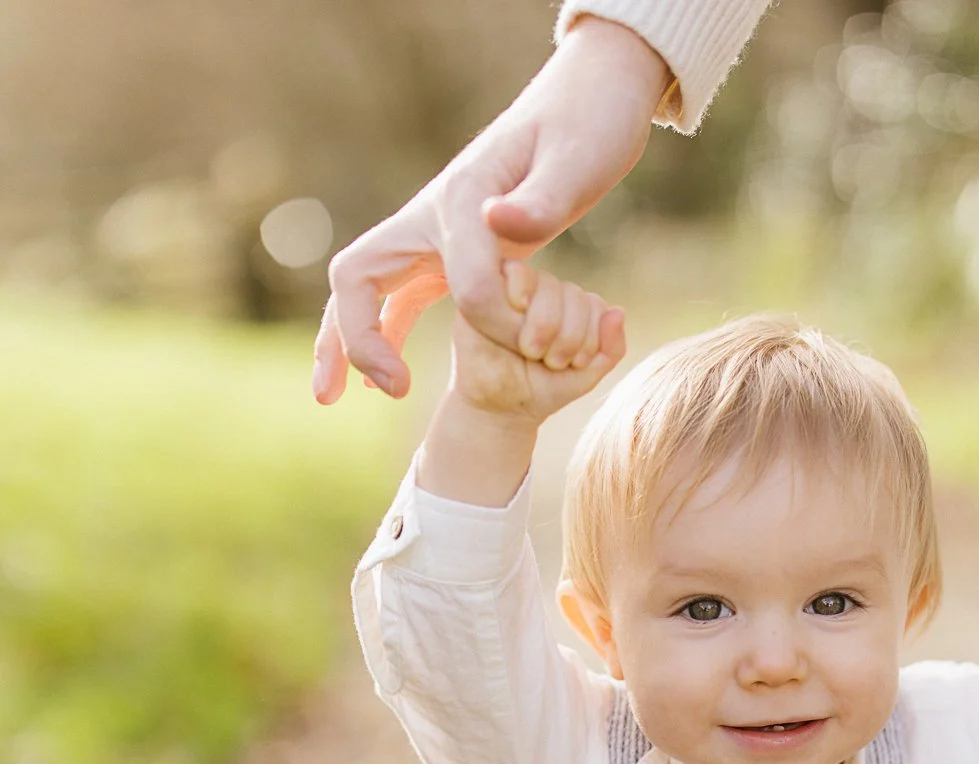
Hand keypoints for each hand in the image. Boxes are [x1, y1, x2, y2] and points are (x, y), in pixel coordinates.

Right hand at [312, 16, 667, 403]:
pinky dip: (387, 335)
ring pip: (369, 293)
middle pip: (359, 280)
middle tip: (339, 395)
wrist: (588, 95)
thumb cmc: (589, 123)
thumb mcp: (578, 156)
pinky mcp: (450, 250)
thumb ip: (542, 195)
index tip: (534, 346)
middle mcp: (434, 216)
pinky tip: (387, 376)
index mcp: (461, 198)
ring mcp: (436, 234)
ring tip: (333, 397)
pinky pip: (402, 298)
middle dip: (348, 340)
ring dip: (350, 345)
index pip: (463, 283)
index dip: (496, 323)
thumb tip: (497, 223)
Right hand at [455, 262, 626, 421]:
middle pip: (573, 294)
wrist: (498, 407)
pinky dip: (520, 295)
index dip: (589, 338)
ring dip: (545, 323)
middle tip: (551, 362)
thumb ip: (611, 349)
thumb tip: (618, 311)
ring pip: (548, 284)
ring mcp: (520, 288)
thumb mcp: (585, 376)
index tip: (574, 365)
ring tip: (530, 351)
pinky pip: (516, 272)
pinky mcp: (490, 286)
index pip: (594, 305)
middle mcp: (549, 293)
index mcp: (574, 309)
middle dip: (568, 335)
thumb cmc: (542, 389)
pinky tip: (515, 322)